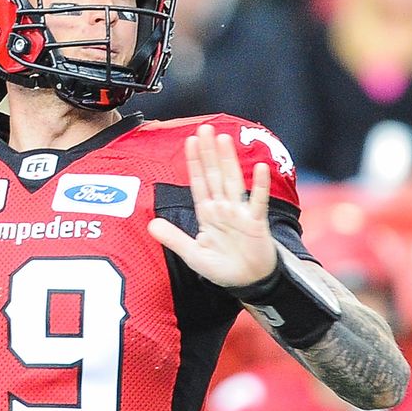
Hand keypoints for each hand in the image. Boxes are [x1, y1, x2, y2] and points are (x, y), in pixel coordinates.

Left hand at [147, 125, 276, 287]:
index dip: (194, 163)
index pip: (198, 183)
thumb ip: (173, 238)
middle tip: (204, 128)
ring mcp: (240, 213)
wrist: (248, 282)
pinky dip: (259, 186)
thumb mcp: (193, 254)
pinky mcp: (256, 223)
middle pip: (214, 175)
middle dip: (208, 152)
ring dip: (228, 161)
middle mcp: (223, 208)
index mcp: (208, 213)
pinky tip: (260, 168)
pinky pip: (258, 201)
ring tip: (223, 139)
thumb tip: (151, 224)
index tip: (190, 141)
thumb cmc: (223, 267)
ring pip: (232, 181)